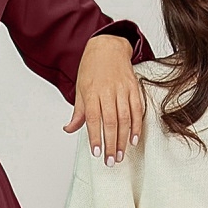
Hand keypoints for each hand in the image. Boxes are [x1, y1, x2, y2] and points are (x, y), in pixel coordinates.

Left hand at [64, 34, 144, 165]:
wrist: (108, 46)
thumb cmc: (92, 68)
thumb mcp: (80, 88)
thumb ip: (78, 112)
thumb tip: (69, 129)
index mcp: (92, 92)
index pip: (93, 119)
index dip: (95, 137)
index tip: (97, 152)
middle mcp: (108, 91)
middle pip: (111, 122)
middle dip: (110, 144)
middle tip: (110, 161)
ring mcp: (122, 89)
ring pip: (125, 118)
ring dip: (123, 139)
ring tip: (120, 155)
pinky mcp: (134, 88)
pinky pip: (137, 110)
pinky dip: (137, 126)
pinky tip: (134, 139)